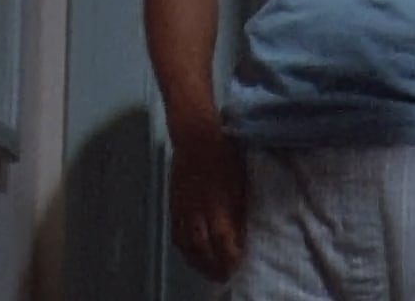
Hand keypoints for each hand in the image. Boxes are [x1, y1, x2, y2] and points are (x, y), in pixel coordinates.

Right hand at [167, 118, 248, 280]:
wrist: (196, 136)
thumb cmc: (226, 155)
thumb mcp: (241, 182)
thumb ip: (238, 210)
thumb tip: (240, 233)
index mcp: (217, 204)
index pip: (223, 241)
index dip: (229, 258)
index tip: (237, 267)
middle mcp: (198, 211)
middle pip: (202, 248)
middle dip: (213, 266)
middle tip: (223, 277)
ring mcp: (182, 209)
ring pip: (187, 244)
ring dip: (197, 262)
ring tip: (207, 271)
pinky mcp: (173, 204)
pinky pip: (175, 233)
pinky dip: (183, 248)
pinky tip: (190, 253)